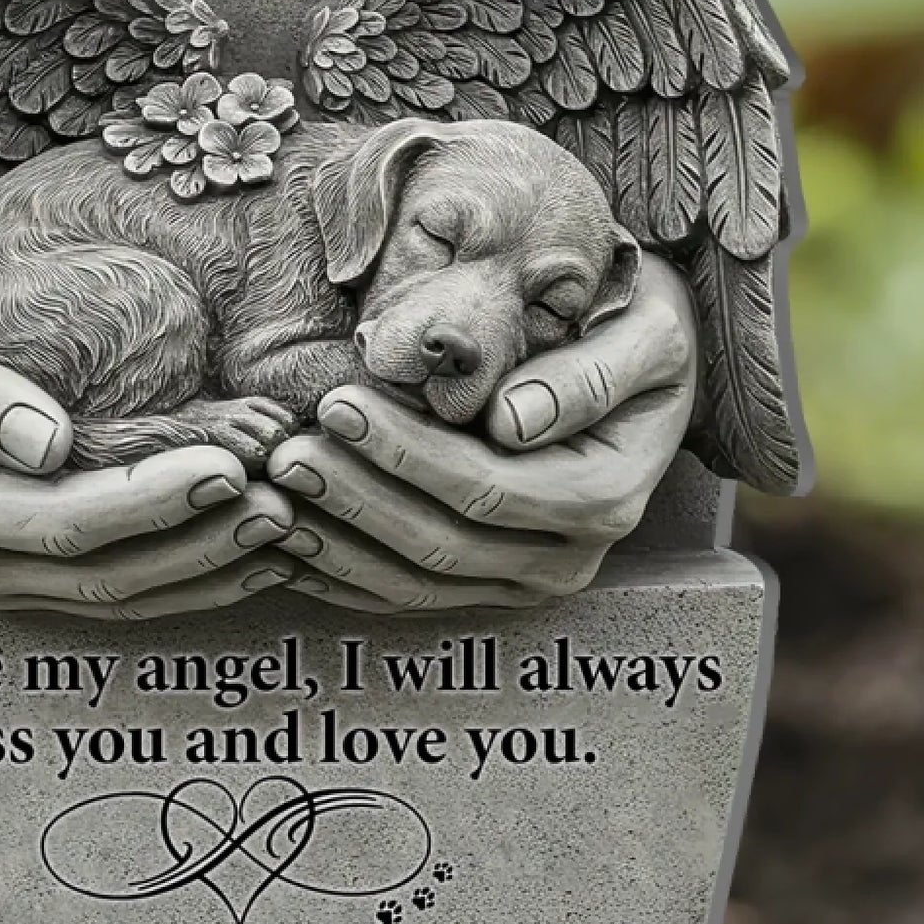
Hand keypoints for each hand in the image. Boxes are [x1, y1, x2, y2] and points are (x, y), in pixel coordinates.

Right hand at [0, 229, 295, 616]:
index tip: (229, 466)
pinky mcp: (25, 557)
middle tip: (284, 500)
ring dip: (207, 567)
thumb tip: (42, 444)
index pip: (62, 523)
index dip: (150, 503)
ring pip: (120, 592)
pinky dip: (189, 569)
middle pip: (103, 574)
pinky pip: (117, 581)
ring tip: (286, 524)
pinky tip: (251, 549)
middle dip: (200, 543)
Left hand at [265, 253, 698, 610]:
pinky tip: (286, 542)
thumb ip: (591, 376)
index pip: (484, 488)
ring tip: (274, 489)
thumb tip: (513, 421)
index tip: (337, 404)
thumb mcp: (647, 331)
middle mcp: (568, 559)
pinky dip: (341, 574)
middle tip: (286, 450)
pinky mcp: (488, 587)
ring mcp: (525, 582)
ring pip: (413, 582)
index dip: (404, 453)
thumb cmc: (642, 327)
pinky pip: (403, 595)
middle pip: (440, 542)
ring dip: (336, 543)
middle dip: (354, 498)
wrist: (649, 362)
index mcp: (605, 498)